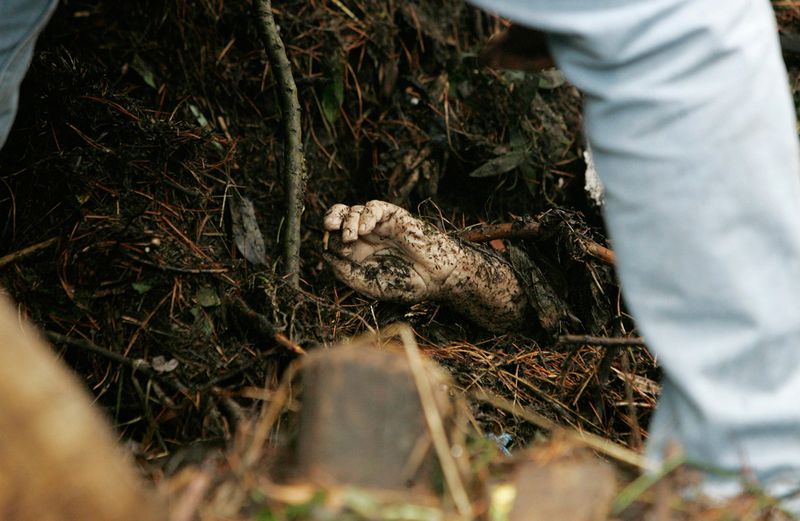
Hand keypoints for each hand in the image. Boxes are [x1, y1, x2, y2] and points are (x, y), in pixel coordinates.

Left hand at [322, 200, 463, 303]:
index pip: (334, 239)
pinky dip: (366, 214)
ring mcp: (380, 226)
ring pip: (354, 211)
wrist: (437, 279)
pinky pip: (374, 207)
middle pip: (340, 218)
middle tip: (329, 226)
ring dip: (348, 220)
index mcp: (358, 254)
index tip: (340, 253)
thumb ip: (346, 272)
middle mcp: (366, 238)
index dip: (331, 242)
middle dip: (331, 218)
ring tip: (351, 236)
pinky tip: (366, 229)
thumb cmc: (407, 284)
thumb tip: (323, 255)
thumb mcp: (370, 285)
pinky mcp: (394, 216)